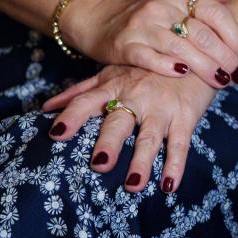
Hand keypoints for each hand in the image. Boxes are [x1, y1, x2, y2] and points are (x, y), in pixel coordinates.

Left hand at [43, 64, 216, 192]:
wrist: (192, 51)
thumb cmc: (148, 68)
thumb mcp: (112, 74)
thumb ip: (80, 92)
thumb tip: (45, 108)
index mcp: (115, 85)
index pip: (88, 101)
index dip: (72, 116)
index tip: (56, 133)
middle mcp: (136, 96)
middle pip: (120, 122)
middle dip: (109, 142)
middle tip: (99, 165)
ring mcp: (162, 107)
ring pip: (150, 137)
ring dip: (142, 161)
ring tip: (133, 185)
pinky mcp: (185, 115)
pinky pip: (180, 143)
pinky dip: (175, 165)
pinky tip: (169, 186)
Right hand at [62, 0, 237, 88]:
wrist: (101, 19)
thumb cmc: (149, 9)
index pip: (215, 13)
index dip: (236, 35)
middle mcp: (160, 7)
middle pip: (203, 35)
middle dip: (226, 58)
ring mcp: (141, 26)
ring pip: (182, 49)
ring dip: (207, 68)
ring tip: (223, 81)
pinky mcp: (125, 46)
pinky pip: (150, 58)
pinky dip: (167, 66)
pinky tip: (183, 74)